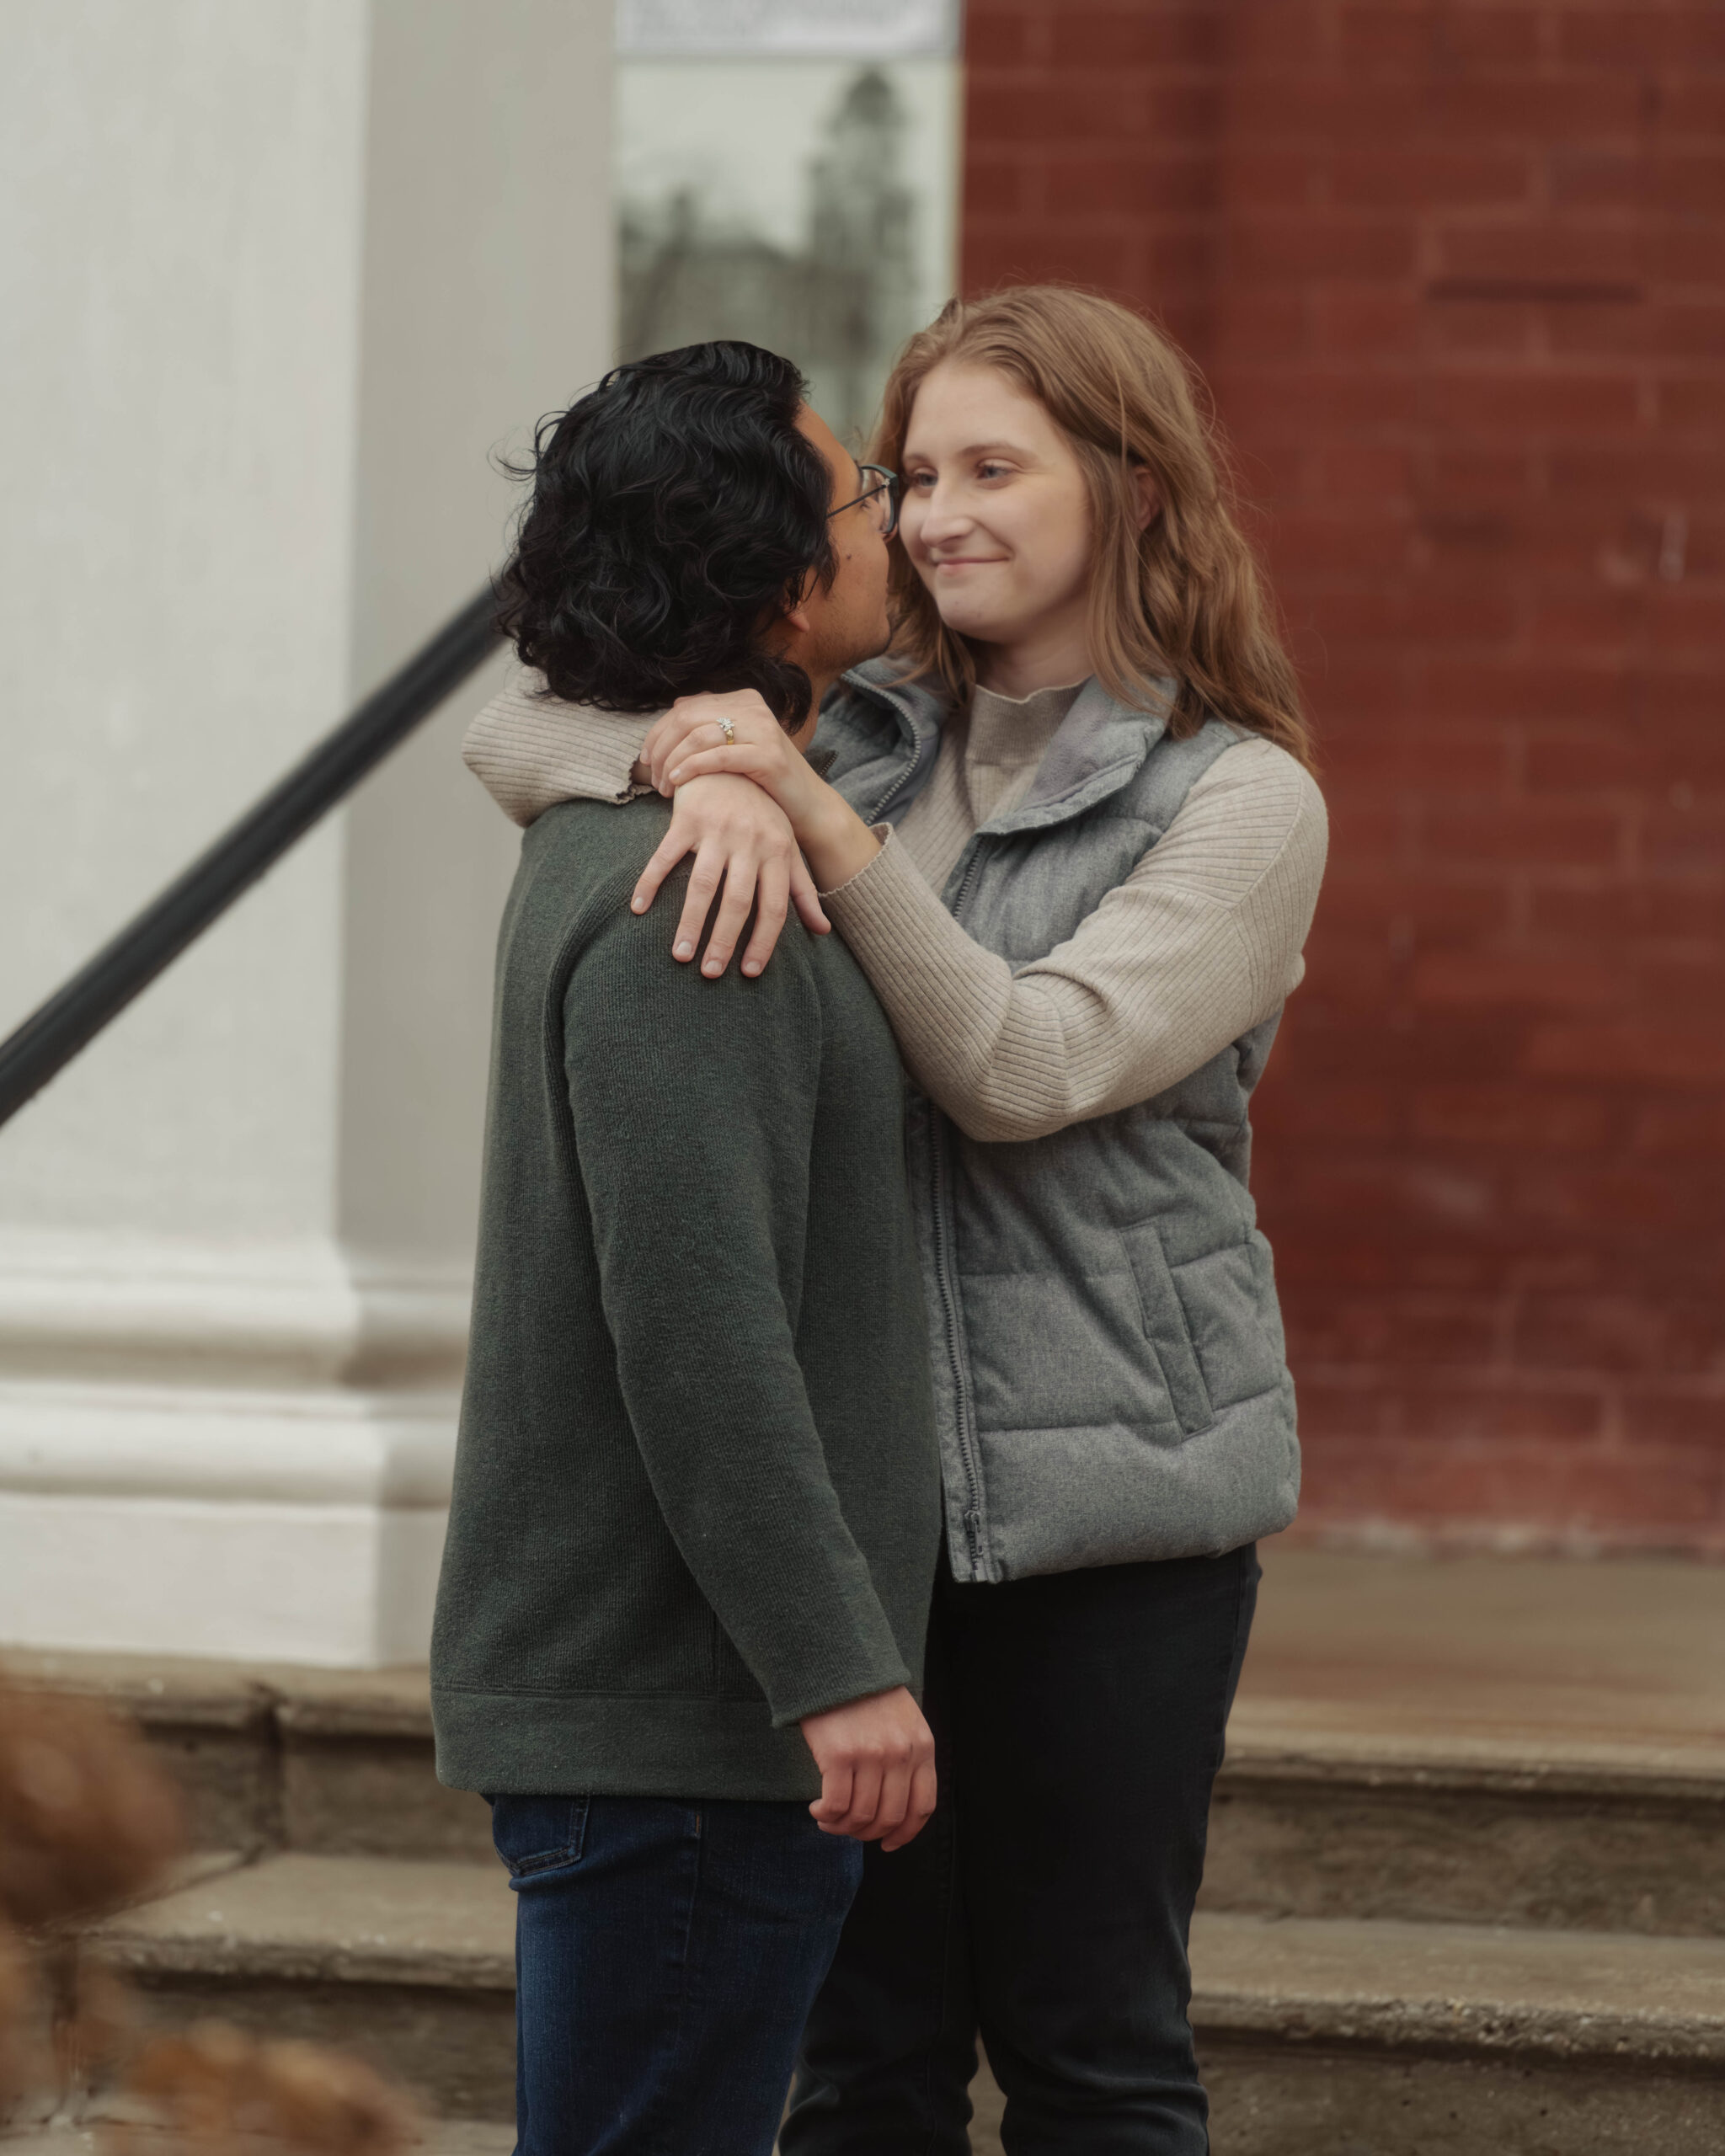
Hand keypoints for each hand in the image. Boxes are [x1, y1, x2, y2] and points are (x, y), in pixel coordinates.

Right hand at [629, 773, 829, 977]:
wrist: (730, 757)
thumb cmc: (761, 812)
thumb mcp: (787, 846)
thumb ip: (802, 889)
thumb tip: (822, 931)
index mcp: (778, 852)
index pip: (775, 906)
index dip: (764, 941)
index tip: (750, 971)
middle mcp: (750, 841)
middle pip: (738, 901)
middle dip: (724, 941)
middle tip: (710, 973)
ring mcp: (718, 829)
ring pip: (702, 885)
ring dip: (689, 923)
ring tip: (680, 955)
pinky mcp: (688, 818)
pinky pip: (666, 856)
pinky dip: (650, 882)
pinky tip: (638, 908)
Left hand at [643, 691, 881, 894]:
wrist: (807, 806)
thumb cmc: (764, 780)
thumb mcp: (735, 746)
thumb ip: (709, 725)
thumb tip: (674, 706)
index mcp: (742, 699)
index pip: (685, 707)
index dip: (657, 733)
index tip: (644, 760)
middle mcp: (753, 707)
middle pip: (687, 718)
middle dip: (661, 749)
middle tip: (652, 778)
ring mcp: (763, 729)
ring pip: (699, 735)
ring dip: (672, 762)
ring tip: (663, 786)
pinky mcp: (768, 755)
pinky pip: (718, 756)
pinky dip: (691, 767)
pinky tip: (677, 781)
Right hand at [799, 1685, 936, 1851]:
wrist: (838, 1660)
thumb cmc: (866, 1694)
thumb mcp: (904, 1722)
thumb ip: (906, 1758)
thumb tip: (891, 1811)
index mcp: (922, 1747)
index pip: (922, 1806)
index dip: (905, 1834)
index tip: (889, 1843)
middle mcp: (901, 1753)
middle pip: (890, 1817)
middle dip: (867, 1833)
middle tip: (849, 1828)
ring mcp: (871, 1755)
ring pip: (861, 1816)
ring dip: (842, 1827)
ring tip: (828, 1818)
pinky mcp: (840, 1755)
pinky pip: (836, 1805)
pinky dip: (826, 1816)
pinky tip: (818, 1809)